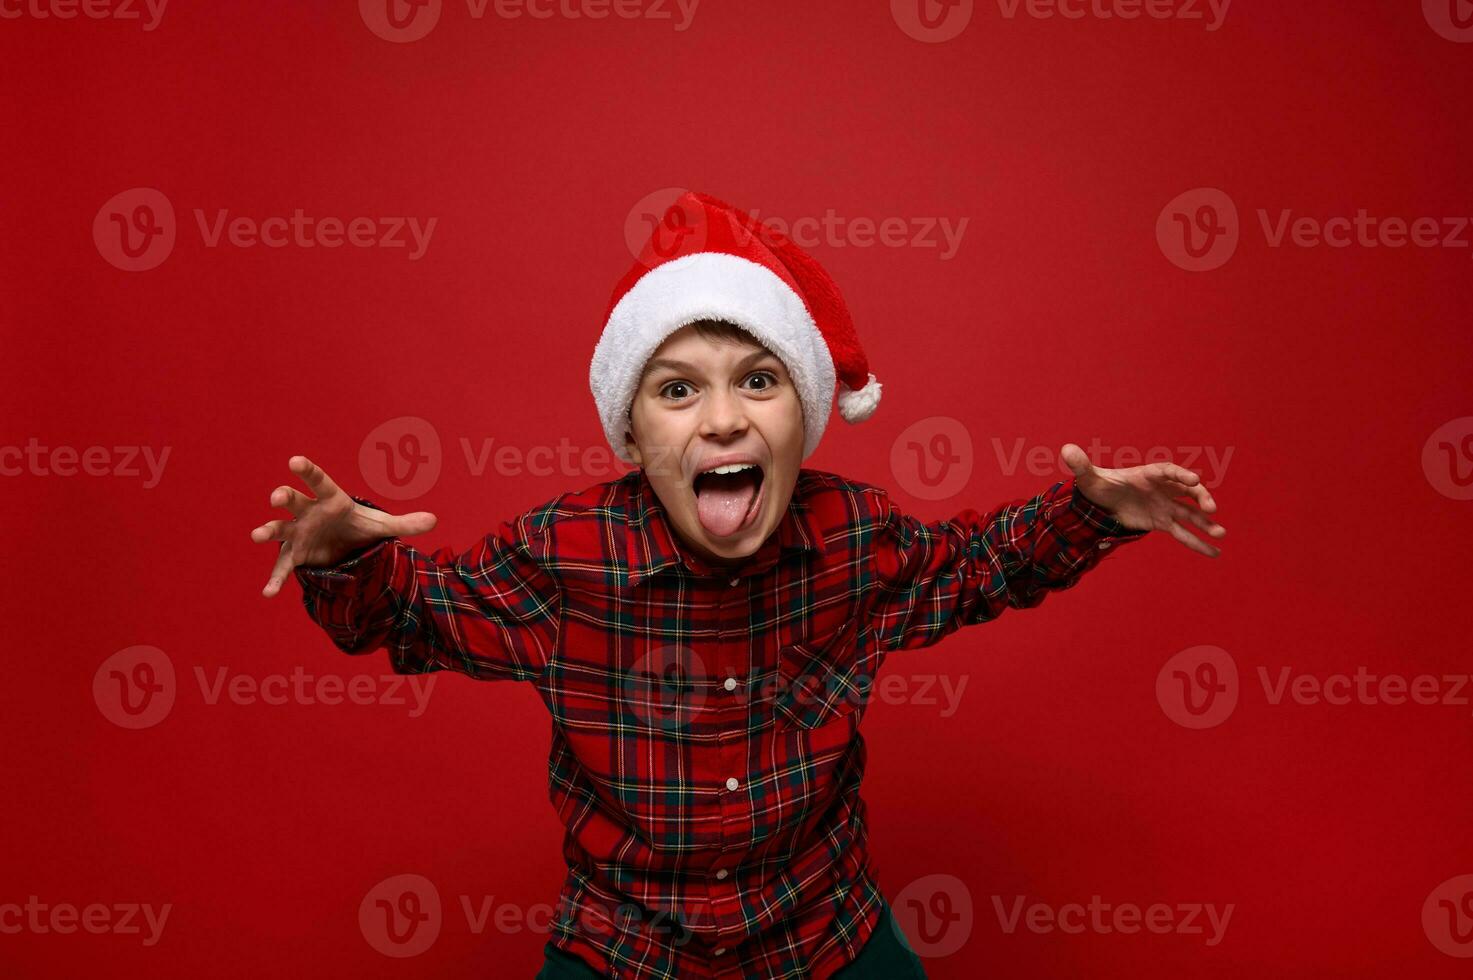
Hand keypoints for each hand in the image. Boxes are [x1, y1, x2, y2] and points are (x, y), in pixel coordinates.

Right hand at [251, 455, 437, 597]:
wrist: (344, 545)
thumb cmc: (358, 526)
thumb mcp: (381, 525)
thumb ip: (406, 522)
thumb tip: (435, 520)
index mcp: (330, 500)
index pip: (318, 481)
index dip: (307, 471)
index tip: (294, 461)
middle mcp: (309, 512)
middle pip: (294, 501)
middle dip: (285, 497)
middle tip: (277, 497)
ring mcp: (298, 533)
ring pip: (280, 529)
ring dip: (268, 531)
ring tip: (256, 535)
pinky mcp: (295, 555)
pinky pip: (283, 567)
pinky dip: (276, 579)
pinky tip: (268, 593)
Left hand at [1060, 443, 1225, 557]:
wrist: (1101, 502)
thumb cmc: (1098, 485)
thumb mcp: (1088, 477)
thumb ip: (1081, 465)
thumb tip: (1065, 450)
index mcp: (1148, 474)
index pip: (1168, 472)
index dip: (1181, 476)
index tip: (1194, 481)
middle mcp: (1162, 489)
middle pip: (1187, 491)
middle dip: (1201, 498)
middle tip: (1211, 508)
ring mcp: (1165, 506)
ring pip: (1190, 514)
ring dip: (1206, 524)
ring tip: (1221, 535)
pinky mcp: (1162, 522)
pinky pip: (1183, 533)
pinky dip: (1198, 543)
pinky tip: (1214, 553)